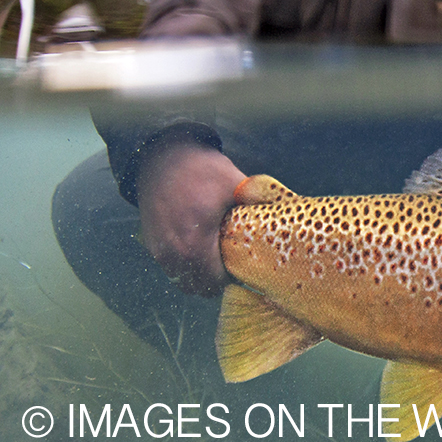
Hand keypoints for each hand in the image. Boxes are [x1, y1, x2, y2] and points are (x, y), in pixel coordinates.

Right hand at [137, 141, 246, 295]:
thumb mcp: (235, 183)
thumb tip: (291, 210)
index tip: (246, 265)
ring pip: (183, 280)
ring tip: (218, 256)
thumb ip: (260, 202)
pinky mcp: (150, 243)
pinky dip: (186, 265)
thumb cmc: (201, 169)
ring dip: (201, 275)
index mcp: (194, 243)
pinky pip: (171, 267)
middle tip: (234, 263)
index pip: (216, 282)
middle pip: (199, 288)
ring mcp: (158, 249)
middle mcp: (172, 253)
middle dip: (218, 280)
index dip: (234, 277)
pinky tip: (200, 246)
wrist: (162, 154)